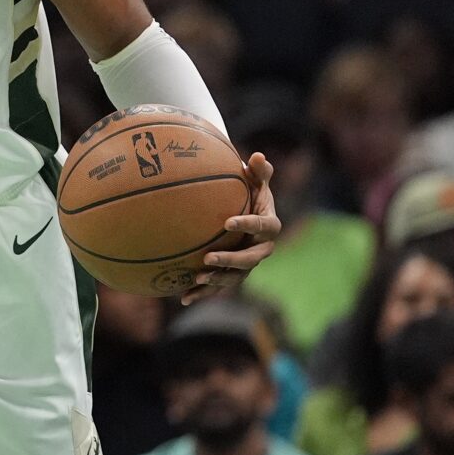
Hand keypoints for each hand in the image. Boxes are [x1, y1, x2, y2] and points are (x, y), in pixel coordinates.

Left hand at [181, 152, 280, 304]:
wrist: (246, 213)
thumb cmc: (251, 192)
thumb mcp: (256, 180)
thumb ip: (259, 171)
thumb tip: (258, 157)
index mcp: (269, 226)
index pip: (262, 226)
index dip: (248, 224)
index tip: (227, 221)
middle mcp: (262, 249)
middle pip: (250, 259)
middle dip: (230, 261)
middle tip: (208, 257)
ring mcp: (247, 264)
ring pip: (235, 277)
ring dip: (217, 280)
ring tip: (198, 278)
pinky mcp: (233, 274)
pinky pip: (218, 286)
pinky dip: (202, 293)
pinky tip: (183, 297)